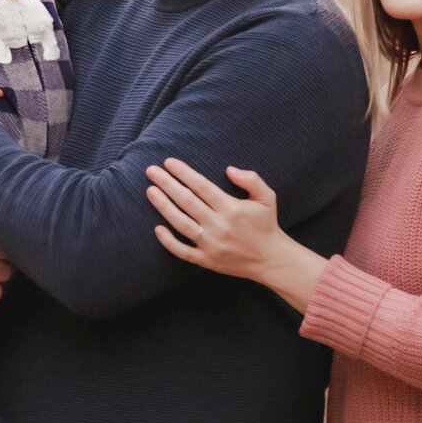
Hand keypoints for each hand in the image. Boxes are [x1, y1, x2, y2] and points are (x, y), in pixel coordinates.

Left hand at [145, 158, 328, 313]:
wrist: (271, 259)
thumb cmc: (266, 224)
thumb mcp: (267, 197)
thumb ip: (251, 179)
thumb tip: (228, 169)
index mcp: (231, 208)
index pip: (201, 186)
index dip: (184, 173)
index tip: (169, 162)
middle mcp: (219, 225)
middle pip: (187, 201)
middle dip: (167, 184)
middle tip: (151, 171)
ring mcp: (211, 244)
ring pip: (181, 223)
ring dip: (163, 206)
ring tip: (150, 191)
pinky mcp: (207, 260)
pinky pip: (183, 252)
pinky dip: (169, 241)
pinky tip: (157, 228)